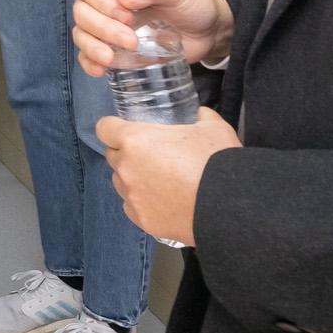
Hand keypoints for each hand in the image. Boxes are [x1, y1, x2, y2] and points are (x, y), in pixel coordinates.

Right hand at [73, 0, 232, 75]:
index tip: (125, 14)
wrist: (207, 30)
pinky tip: (100, 70)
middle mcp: (107, 0)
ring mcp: (108, 25)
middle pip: (82, 10)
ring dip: (92, 46)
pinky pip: (88, 55)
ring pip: (82, 33)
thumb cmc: (192, 2)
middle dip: (101, 28)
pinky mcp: (113, 48)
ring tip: (111, 59)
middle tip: (131, 40)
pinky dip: (89, 62)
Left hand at [99, 105, 239, 244]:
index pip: (104, 128)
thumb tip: (199, 114)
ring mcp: (132, 196)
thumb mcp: (211, 126)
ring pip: (121, 182)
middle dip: (126, 152)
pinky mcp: (142, 219)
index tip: (126, 129)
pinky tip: (164, 200)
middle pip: (112, 155)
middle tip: (152, 154)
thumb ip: (199, 115)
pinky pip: (132, 206)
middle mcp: (126, 168)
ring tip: (161, 179)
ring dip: (133, 177)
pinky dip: (142, 201)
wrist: (229, 206)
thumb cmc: (216, 162)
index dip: (113, 127)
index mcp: (135, 140)